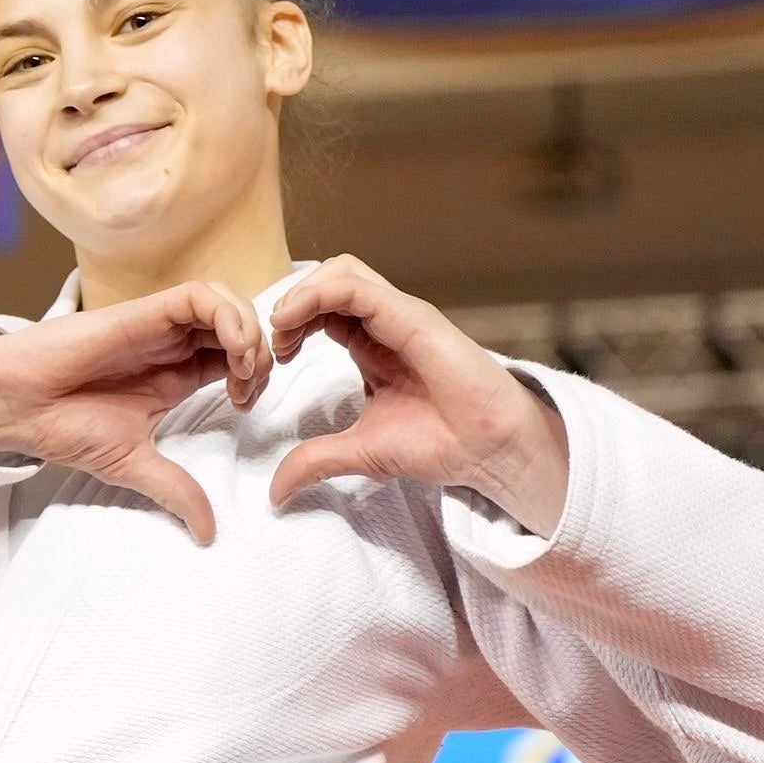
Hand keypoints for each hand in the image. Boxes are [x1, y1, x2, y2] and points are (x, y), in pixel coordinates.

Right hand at [0, 282, 272, 541]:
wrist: (18, 406)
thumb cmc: (63, 427)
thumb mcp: (135, 464)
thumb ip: (177, 491)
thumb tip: (208, 534)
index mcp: (175, 374)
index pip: (235, 356)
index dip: (256, 374)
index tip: (247, 407)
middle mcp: (171, 345)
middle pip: (240, 324)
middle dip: (261, 352)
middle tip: (249, 389)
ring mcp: (159, 325)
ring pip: (227, 302)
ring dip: (249, 332)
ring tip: (242, 370)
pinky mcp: (143, 311)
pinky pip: (200, 296)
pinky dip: (228, 316)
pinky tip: (229, 351)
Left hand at [267, 256, 568, 533]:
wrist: (487, 450)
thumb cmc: (440, 443)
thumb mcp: (360, 452)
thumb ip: (315, 461)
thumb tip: (277, 491)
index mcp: (371, 344)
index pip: (322, 309)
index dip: (291, 324)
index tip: (277, 358)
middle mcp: (385, 322)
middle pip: (328, 281)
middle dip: (292, 302)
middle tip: (276, 343)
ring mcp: (399, 315)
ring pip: (341, 271)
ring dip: (301, 293)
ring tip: (283, 329)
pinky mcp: (412, 316)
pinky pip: (356, 287)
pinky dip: (317, 295)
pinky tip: (295, 322)